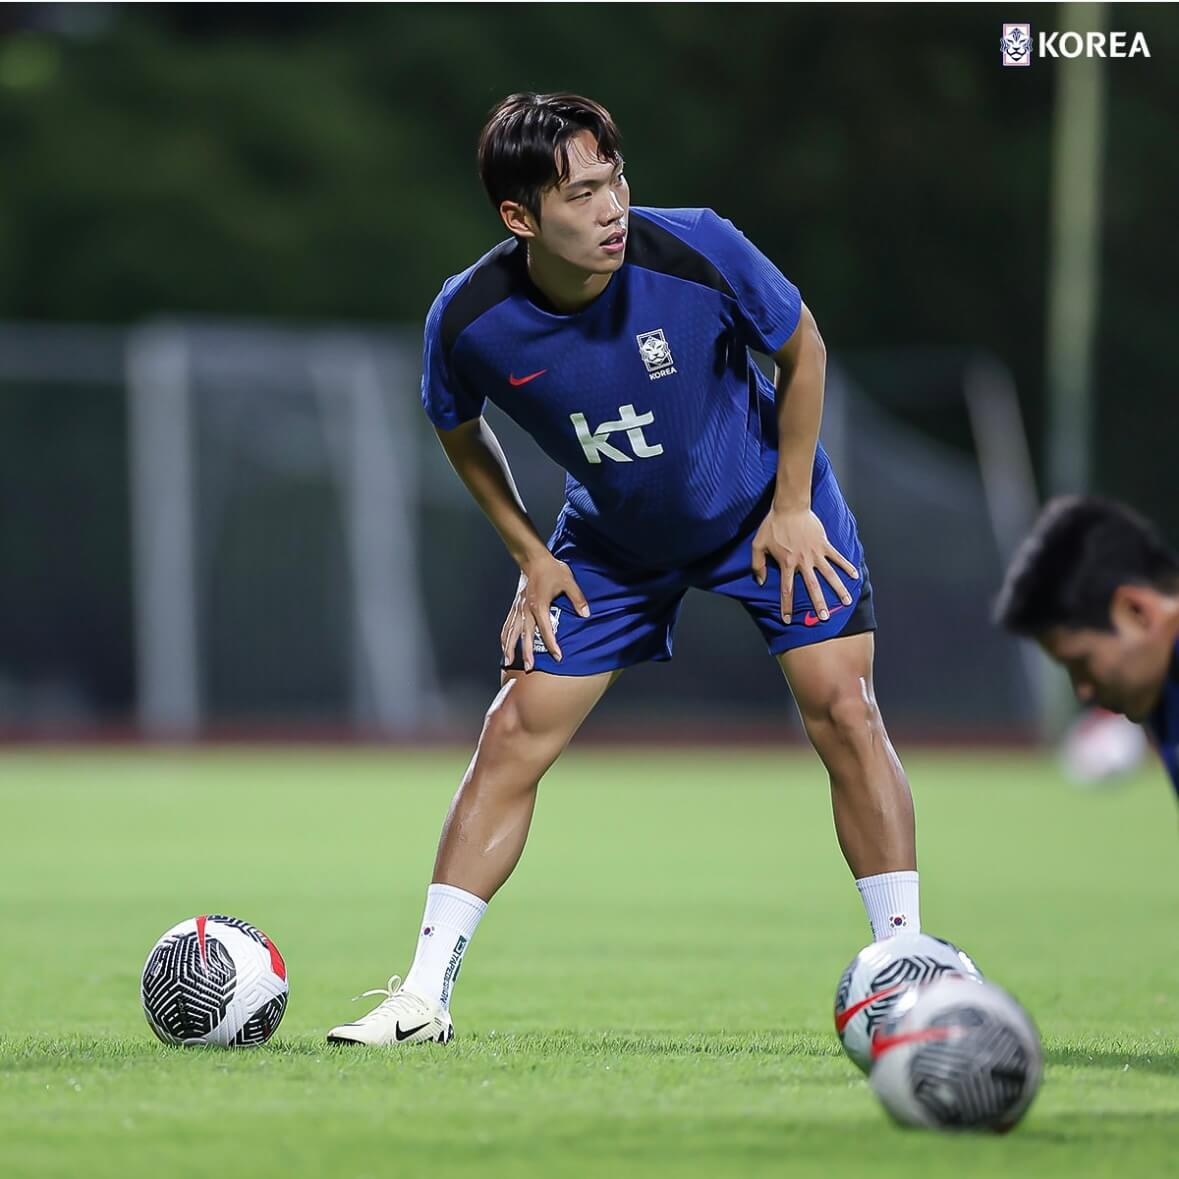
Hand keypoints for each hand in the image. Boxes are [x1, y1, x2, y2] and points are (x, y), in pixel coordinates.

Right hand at [500, 554, 590, 669]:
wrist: (534, 559)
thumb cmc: (552, 570)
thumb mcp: (569, 582)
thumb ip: (578, 599)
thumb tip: (586, 614)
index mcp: (540, 605)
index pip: (546, 630)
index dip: (552, 644)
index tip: (558, 657)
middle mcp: (526, 609)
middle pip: (525, 635)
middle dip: (527, 652)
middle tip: (529, 667)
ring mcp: (519, 608)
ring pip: (512, 631)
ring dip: (510, 647)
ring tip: (508, 661)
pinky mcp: (515, 606)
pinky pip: (508, 624)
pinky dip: (505, 636)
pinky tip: (504, 646)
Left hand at [750, 506, 858, 624]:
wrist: (789, 507)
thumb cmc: (772, 525)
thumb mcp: (758, 545)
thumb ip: (757, 565)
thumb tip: (760, 582)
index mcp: (786, 564)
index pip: (786, 590)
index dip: (786, 606)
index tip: (788, 619)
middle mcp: (803, 562)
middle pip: (812, 587)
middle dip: (819, 603)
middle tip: (824, 618)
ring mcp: (815, 553)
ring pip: (829, 575)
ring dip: (838, 589)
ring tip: (846, 602)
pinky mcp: (824, 544)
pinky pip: (837, 557)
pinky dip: (847, 566)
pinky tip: (855, 576)